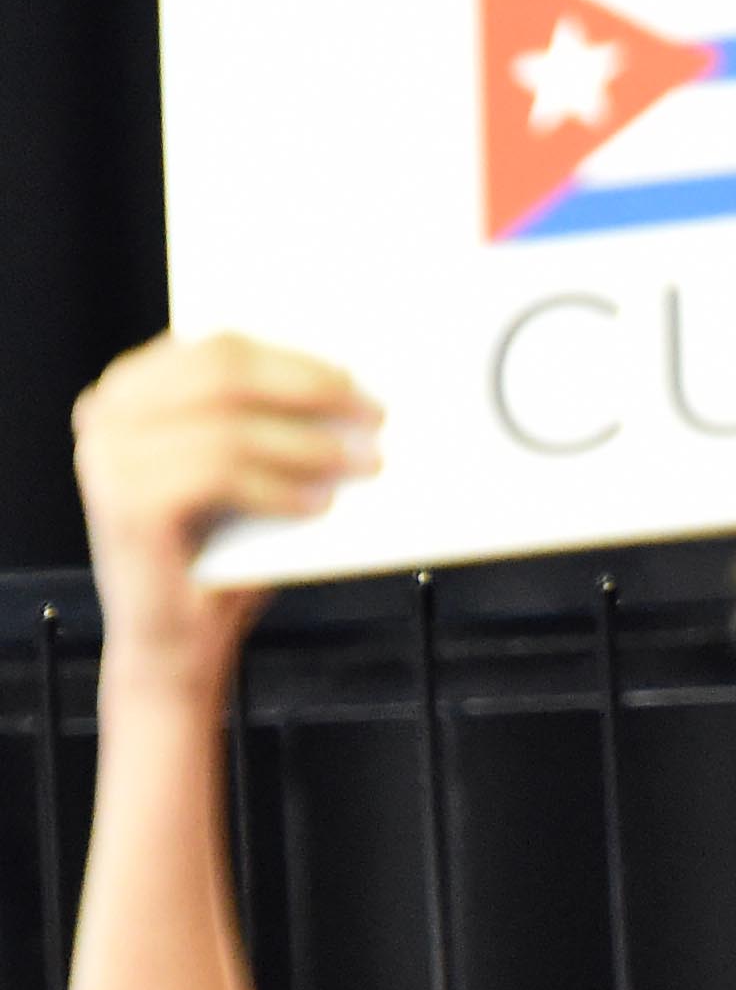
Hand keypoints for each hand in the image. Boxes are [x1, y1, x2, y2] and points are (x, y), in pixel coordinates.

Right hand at [69, 333, 378, 673]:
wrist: (176, 641)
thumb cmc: (221, 553)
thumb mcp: (249, 474)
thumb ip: (271, 422)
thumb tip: (353, 386)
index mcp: (131, 391)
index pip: (220, 348)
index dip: (297, 360)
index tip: (359, 381)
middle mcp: (107, 414)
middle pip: (222, 372)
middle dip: (310, 389)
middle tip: (374, 416)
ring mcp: (108, 456)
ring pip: (227, 424)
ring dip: (308, 444)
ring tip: (363, 465)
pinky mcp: (126, 502)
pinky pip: (219, 473)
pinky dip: (278, 487)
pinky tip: (319, 505)